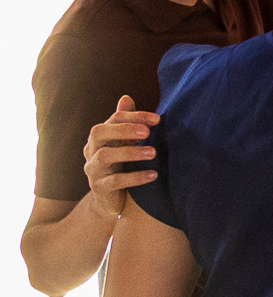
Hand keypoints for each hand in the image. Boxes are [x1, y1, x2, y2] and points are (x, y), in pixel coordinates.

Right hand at [82, 95, 160, 219]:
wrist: (110, 199)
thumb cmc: (120, 165)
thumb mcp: (124, 143)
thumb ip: (126, 123)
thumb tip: (126, 97)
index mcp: (100, 137)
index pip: (113, 119)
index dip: (134, 116)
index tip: (157, 119)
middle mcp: (92, 150)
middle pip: (98, 132)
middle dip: (123, 129)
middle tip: (148, 132)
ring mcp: (93, 169)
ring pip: (104, 156)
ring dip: (130, 152)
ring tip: (153, 153)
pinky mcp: (99, 188)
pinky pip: (114, 181)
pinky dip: (134, 177)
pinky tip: (153, 175)